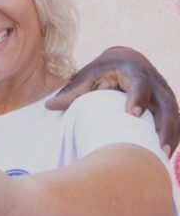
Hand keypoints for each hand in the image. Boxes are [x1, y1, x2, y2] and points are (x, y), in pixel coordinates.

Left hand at [45, 47, 179, 155]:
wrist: (127, 59)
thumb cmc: (104, 69)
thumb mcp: (87, 75)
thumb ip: (72, 91)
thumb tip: (48, 106)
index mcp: (133, 71)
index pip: (140, 84)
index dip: (138, 97)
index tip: (133, 114)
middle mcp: (154, 82)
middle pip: (165, 104)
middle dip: (163, 125)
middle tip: (156, 146)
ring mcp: (164, 94)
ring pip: (174, 116)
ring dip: (170, 136)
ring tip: (161, 156)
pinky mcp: (168, 105)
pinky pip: (175, 123)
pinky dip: (171, 138)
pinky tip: (163, 156)